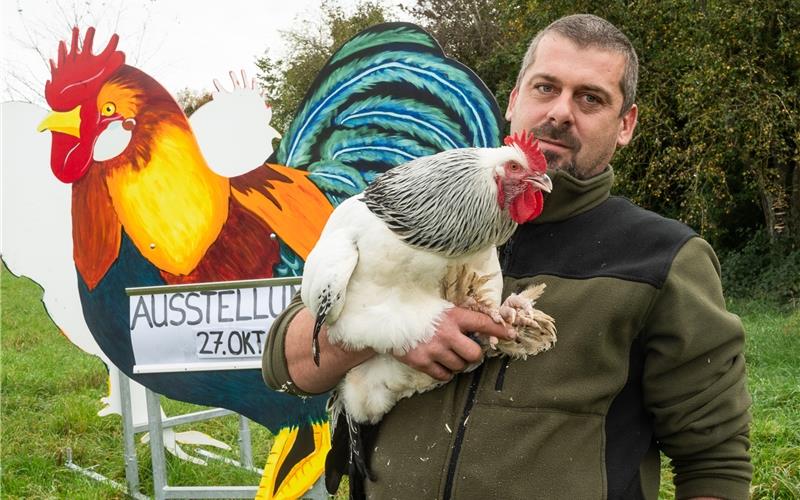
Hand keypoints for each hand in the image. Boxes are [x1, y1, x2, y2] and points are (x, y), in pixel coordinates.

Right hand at [395, 307, 513, 380]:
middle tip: (469, 351)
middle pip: (474, 354)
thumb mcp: (440, 307)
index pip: (483, 323)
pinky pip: (444, 376)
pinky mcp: (422, 362)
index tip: (511, 335)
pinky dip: (446, 372)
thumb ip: (459, 316)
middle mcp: (445, 333)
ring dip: (460, 363)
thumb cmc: (418, 312)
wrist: (388, 322)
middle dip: (475, 354)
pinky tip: (441, 363)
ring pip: (460, 366)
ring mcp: (433, 349)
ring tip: (451, 355)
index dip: (500, 330)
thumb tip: (483, 324)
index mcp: (452, 316)